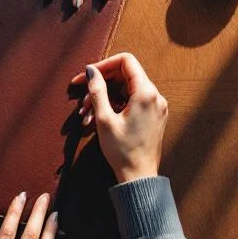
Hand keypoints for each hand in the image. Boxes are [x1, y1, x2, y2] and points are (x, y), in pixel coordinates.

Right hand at [71, 53, 167, 183]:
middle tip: (81, 96)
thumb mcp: (104, 118)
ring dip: (105, 97)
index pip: (126, 61)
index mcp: (146, 93)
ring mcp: (156, 106)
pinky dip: (115, 105)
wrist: (139, 177)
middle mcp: (156, 96)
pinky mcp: (153, 116)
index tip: (87, 75)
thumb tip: (91, 70)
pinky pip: (132, 102)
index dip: (104, 64)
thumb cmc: (122, 151)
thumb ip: (97, 90)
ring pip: (126, 90)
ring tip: (86, 114)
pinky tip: (98, 118)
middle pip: (125, 75)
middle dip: (101, 84)